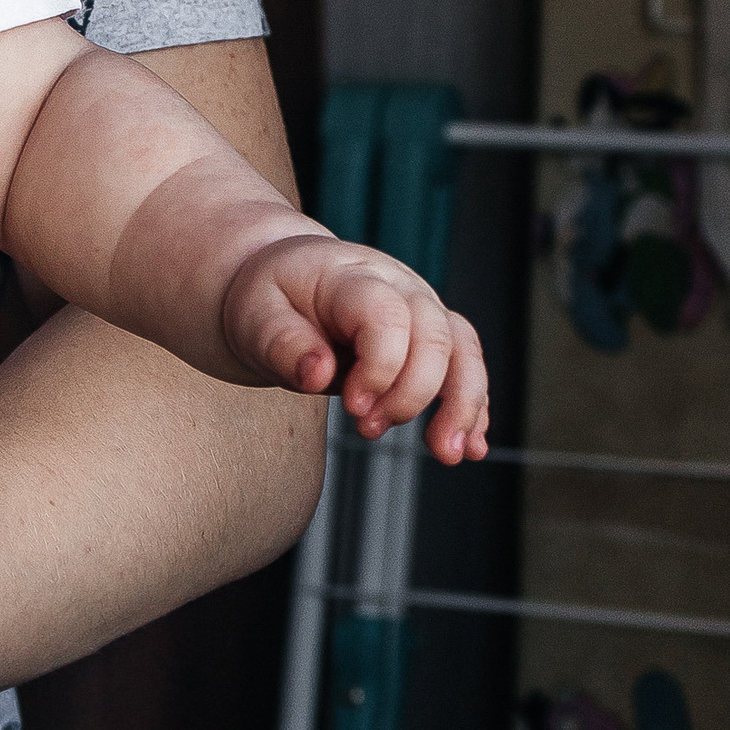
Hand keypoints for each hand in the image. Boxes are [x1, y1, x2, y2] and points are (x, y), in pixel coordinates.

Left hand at [222, 231, 490, 464]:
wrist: (285, 283)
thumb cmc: (269, 299)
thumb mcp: (255, 316)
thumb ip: (282, 343)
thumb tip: (318, 374)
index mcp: (351, 277)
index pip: (388, 315)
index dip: (380, 366)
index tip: (352, 406)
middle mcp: (398, 287)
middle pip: (434, 335)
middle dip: (412, 393)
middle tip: (369, 428)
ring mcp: (420, 310)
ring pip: (463, 350)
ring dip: (463, 405)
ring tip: (448, 453)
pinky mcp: (430, 338)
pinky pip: (466, 367)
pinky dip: (473, 408)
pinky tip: (471, 447)